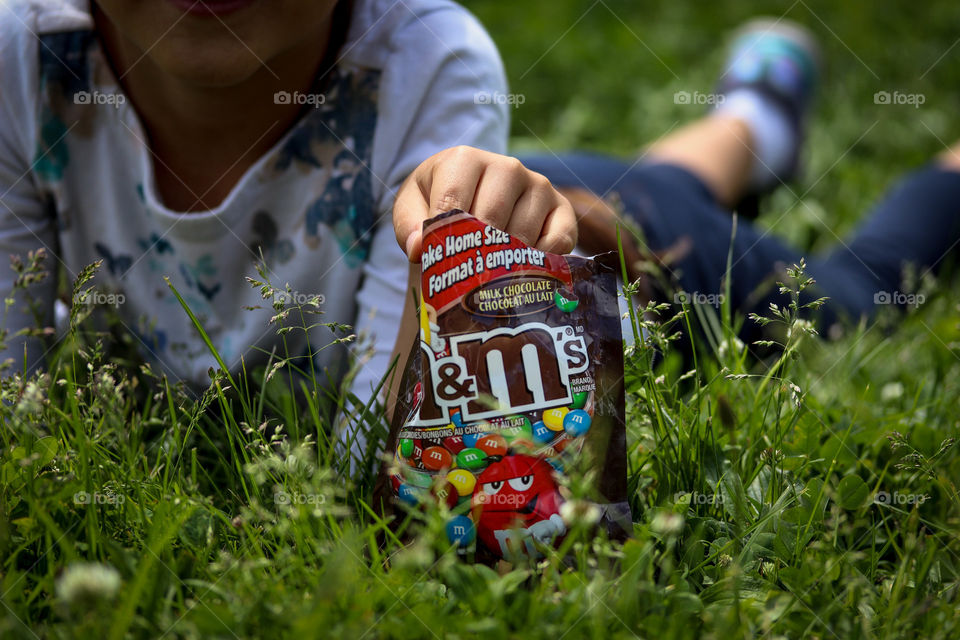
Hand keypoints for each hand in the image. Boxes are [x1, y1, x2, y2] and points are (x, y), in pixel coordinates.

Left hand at [393, 146, 576, 261]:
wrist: (469, 199)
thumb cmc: (436, 202)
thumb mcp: (412, 209)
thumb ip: (408, 227)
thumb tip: (420, 248)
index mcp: (465, 159)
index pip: (453, 203)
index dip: (445, 239)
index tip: (439, 263)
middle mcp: (507, 166)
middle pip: (491, 221)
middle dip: (475, 254)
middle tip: (464, 277)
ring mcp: (538, 185)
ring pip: (523, 235)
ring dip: (505, 261)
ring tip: (489, 272)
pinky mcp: (562, 208)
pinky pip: (557, 242)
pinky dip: (540, 263)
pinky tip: (521, 268)